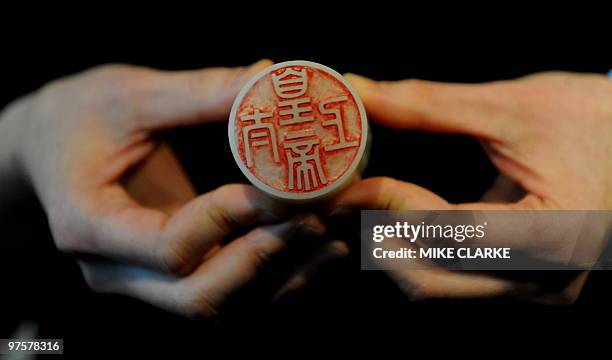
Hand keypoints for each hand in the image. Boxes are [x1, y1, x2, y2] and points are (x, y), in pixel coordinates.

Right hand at [0, 61, 334, 317]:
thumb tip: (270, 79)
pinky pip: (228, 292)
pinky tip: (316, 248)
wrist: (51, 147)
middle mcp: (115, 270)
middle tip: (312, 219)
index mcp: (88, 225)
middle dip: (262, 259)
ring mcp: (143, 282)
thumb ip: (197, 93)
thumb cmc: (80, 118)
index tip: (271, 188)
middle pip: (198, 295)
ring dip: (280, 275)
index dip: (225, 221)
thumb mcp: (127, 95)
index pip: (166, 248)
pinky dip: (276, 277)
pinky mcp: (170, 277)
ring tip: (329, 234)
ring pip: (221, 304)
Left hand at [332, 71, 611, 302]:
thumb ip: (428, 105)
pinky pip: (455, 280)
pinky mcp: (527, 283)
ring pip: (438, 287)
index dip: (385, 204)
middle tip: (345, 200)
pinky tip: (399, 220)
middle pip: (430, 279)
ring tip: (366, 208)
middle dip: (378, 239)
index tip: (347, 181)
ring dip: (393, 250)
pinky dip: (419, 253)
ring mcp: (538, 288)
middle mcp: (546, 279)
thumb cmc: (595, 118)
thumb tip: (360, 94)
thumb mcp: (512, 107)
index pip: (445, 231)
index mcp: (555, 233)